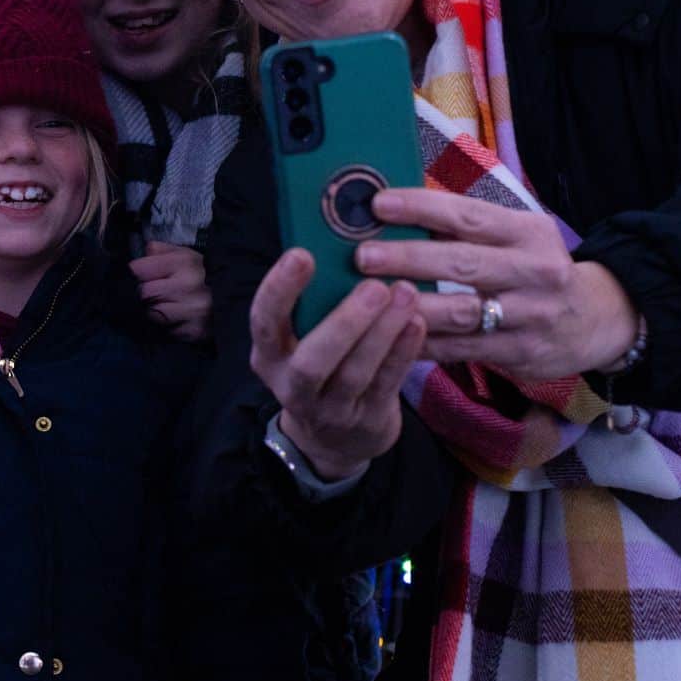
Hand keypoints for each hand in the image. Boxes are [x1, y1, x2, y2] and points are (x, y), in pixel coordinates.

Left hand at [129, 242, 210, 342]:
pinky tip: (177, 319)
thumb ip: (160, 251)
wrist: (239, 298)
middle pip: (143, 293)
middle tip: (155, 293)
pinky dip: (168, 326)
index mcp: (183, 262)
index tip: (143, 277)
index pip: (138, 269)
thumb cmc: (205, 274)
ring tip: (166, 307)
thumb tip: (141, 256)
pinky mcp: (194, 331)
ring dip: (154, 311)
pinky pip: (167, 331)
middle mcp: (187, 286)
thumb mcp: (185, 255)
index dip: (137, 274)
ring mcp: (191, 311)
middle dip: (145, 294)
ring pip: (152, 313)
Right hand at [248, 249, 425, 480]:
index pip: (263, 323)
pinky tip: (416, 322)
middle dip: (344, 322)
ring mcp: (330, 409)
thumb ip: (313, 304)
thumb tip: (339, 241)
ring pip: (355, 373)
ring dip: (382, 332)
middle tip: (373, 285)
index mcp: (268, 355)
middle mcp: (292, 386)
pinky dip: (402, 352)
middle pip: (311, 361)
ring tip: (405, 294)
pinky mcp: (367, 420)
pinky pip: (386, 383)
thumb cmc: (319, 365)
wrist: (334, 439)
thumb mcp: (300, 340)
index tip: (301, 254)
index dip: (279, 290)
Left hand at [356, 188, 639, 379]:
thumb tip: (393, 210)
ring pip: (461, 313)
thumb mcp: (517, 236)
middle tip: (362, 255)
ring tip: (369, 301)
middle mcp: (534, 272)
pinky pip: (463, 350)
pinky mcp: (521, 353)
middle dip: (409, 258)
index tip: (379, 205)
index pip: (469, 216)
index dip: (422, 208)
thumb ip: (468, 226)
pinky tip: (389, 336)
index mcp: (528, 233)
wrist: (597, 319)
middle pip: (463, 264)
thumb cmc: (534, 267)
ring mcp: (530, 316)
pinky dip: (424, 343)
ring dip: (411, 306)